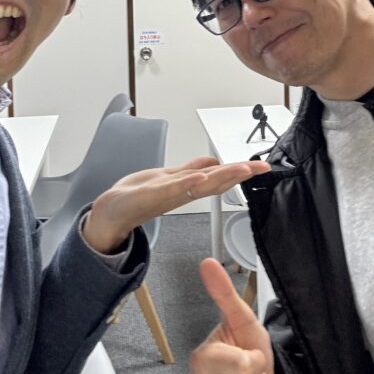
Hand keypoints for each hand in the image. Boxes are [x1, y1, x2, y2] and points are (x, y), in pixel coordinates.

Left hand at [82, 157, 270, 253]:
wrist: (111, 211)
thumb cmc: (138, 196)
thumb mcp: (170, 178)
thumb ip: (191, 170)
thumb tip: (213, 162)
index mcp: (188, 186)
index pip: (219, 176)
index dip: (241, 171)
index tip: (261, 166)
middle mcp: (182, 191)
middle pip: (216, 181)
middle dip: (239, 173)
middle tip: (261, 168)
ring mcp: (169, 193)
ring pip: (201, 184)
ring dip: (222, 176)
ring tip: (242, 169)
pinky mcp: (153, 195)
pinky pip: (175, 188)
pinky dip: (190, 183)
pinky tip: (203, 177)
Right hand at [190, 258, 273, 373]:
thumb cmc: (250, 350)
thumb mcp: (242, 319)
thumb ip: (225, 296)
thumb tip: (207, 263)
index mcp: (202, 359)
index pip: (239, 364)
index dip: (251, 361)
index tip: (252, 361)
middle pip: (243, 373)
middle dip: (256, 371)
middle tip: (252, 369)